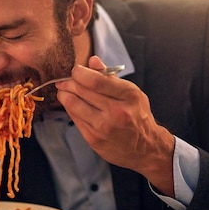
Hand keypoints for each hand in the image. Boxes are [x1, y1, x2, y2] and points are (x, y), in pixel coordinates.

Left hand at [55, 55, 175, 195]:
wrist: (146, 148)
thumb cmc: (137, 116)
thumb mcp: (131, 93)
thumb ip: (110, 77)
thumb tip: (92, 61)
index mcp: (129, 96)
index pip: (95, 80)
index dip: (79, 72)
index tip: (75, 70)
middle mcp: (117, 112)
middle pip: (81, 91)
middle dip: (68, 83)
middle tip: (64, 80)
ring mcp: (104, 127)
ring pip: (73, 105)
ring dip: (64, 95)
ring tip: (63, 91)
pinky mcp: (93, 139)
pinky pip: (74, 118)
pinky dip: (70, 108)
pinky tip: (71, 104)